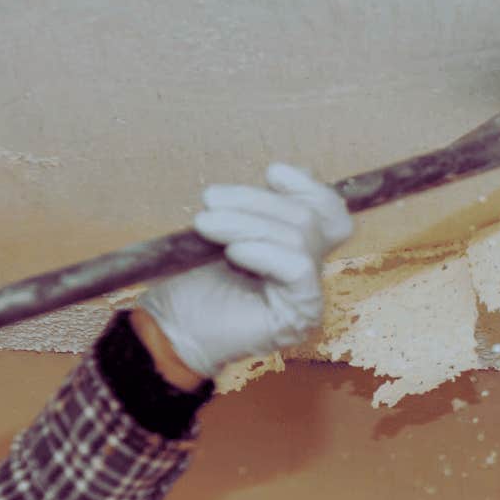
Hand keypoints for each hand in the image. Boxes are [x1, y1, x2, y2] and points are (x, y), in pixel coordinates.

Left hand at [138, 163, 354, 380]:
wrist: (171, 328)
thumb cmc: (193, 282)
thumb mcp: (227, 230)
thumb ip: (260, 208)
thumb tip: (286, 171)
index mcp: (296, 248)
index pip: (328, 212)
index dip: (308, 187)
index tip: (271, 173)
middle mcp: (308, 271)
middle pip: (308, 218)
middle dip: (257, 201)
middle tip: (210, 199)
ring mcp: (308, 295)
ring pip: (300, 237)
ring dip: (247, 224)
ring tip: (206, 225)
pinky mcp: (301, 314)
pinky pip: (297, 268)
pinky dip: (264, 252)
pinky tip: (234, 253)